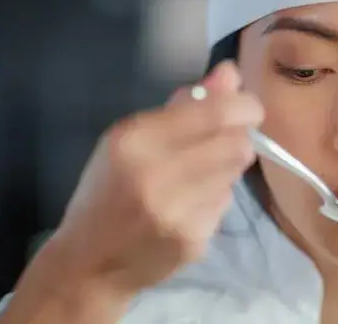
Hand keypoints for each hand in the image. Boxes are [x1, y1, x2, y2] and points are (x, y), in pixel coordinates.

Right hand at [50, 60, 262, 294]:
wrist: (89, 265)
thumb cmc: (106, 191)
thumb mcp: (129, 140)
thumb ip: (184, 106)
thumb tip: (230, 74)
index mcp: (134, 142)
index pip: (215, 114)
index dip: (244, 106)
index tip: (248, 108)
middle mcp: (156, 177)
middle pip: (237, 144)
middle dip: (239, 138)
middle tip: (222, 141)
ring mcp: (177, 213)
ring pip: (235, 172)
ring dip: (227, 166)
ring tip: (197, 173)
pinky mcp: (193, 241)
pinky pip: (226, 202)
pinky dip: (216, 196)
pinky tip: (189, 204)